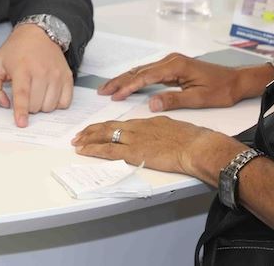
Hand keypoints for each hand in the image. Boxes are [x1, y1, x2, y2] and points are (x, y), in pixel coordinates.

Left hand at [0, 23, 72, 126]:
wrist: (38, 34)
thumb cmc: (16, 51)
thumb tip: (5, 105)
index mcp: (22, 68)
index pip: (23, 94)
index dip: (21, 111)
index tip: (21, 123)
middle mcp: (42, 71)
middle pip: (36, 104)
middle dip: (28, 106)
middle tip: (25, 93)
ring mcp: (57, 74)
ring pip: (50, 106)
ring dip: (41, 106)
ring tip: (36, 93)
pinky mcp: (68, 77)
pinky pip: (64, 102)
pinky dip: (56, 104)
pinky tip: (48, 94)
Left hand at [71, 116, 220, 175]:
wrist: (196, 145)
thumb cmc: (193, 139)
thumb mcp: (176, 128)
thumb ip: (164, 129)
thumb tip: (160, 134)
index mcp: (149, 121)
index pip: (123, 124)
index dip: (109, 126)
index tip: (99, 129)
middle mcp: (138, 127)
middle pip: (110, 126)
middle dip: (92, 131)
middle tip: (80, 134)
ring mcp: (135, 139)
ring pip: (105, 136)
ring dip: (89, 139)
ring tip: (77, 142)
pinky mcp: (134, 152)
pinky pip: (109, 150)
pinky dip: (94, 150)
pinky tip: (84, 151)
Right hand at [99, 53, 257, 111]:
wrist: (236, 81)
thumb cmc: (221, 90)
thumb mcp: (198, 99)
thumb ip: (173, 100)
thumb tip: (151, 103)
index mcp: (176, 66)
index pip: (145, 77)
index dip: (128, 87)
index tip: (114, 96)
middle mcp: (171, 60)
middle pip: (139, 71)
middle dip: (120, 81)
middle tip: (102, 91)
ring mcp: (172, 62)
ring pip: (143, 70)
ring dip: (126, 79)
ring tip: (109, 88)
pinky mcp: (174, 67)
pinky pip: (150, 72)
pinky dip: (136, 78)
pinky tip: (128, 84)